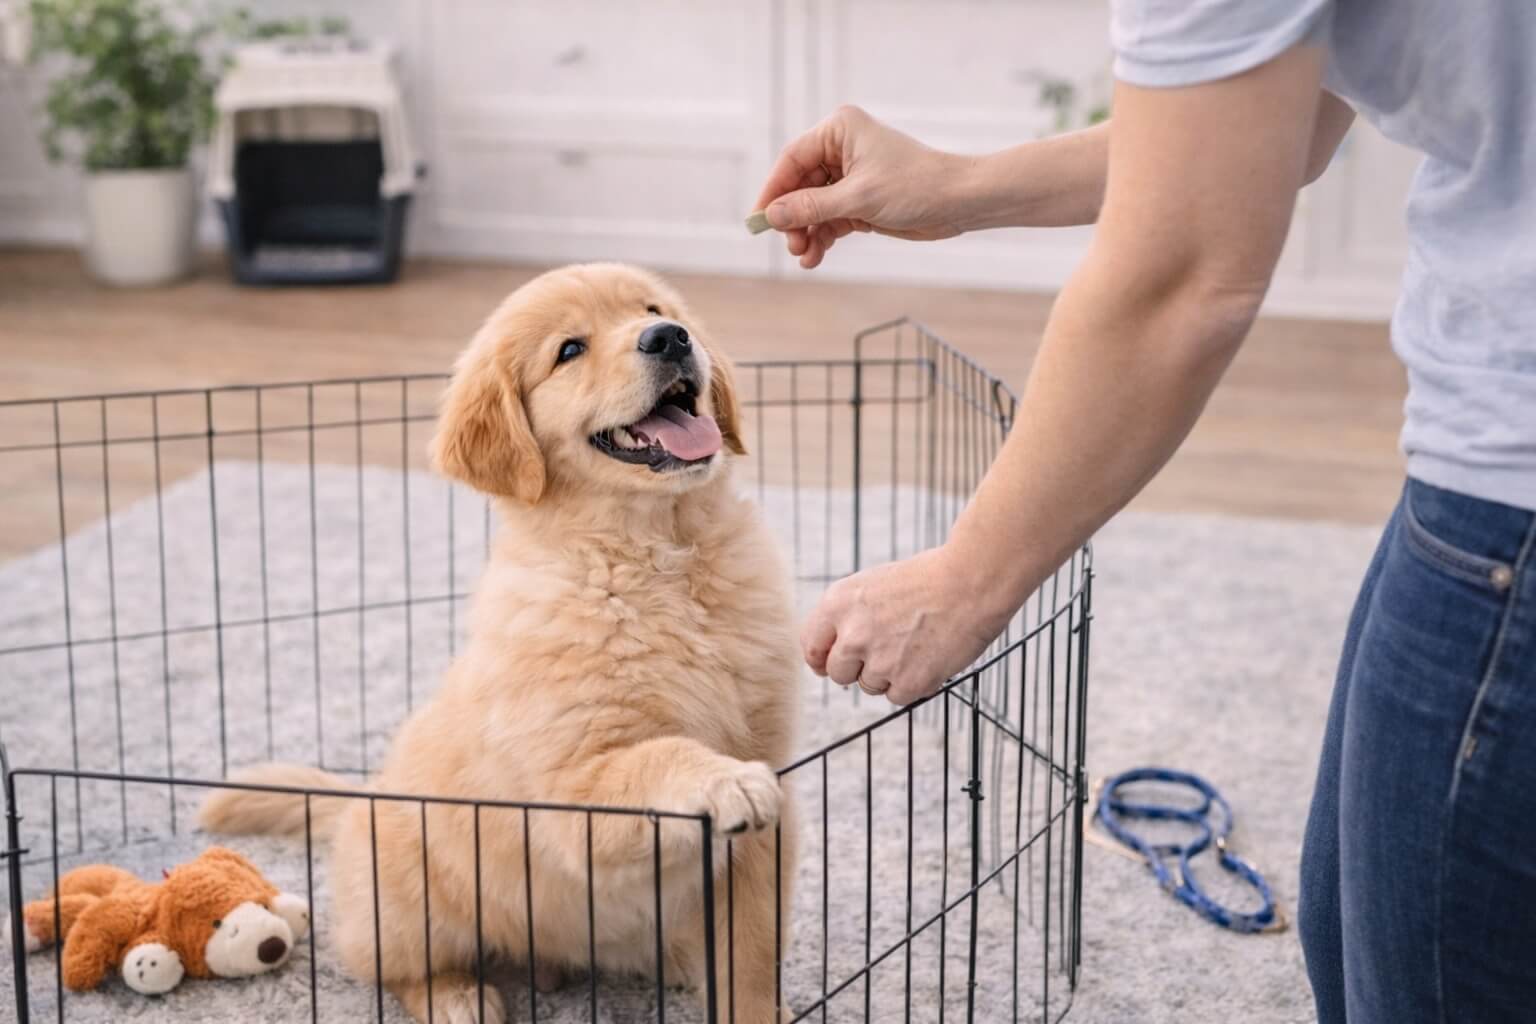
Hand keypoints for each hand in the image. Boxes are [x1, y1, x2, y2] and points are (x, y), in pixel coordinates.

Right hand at [752, 105, 974, 268]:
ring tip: (805, 256)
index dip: (773, 191)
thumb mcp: (857, 198)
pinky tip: (816, 256)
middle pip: (799, 186)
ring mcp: (850, 176)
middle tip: (791, 244)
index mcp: (839, 130)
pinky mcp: (860, 200)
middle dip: (793, 218)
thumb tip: (771, 215)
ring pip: (813, 206)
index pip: (792, 160)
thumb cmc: (915, 185)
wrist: (958, 202)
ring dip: (806, 232)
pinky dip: (822, 237)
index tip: (759, 220)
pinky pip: (829, 219)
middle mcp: (841, 149)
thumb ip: (811, 207)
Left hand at [800, 546, 1003, 705]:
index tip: (832, 662)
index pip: (811, 647)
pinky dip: (914, 683)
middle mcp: (852, 634)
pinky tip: (930, 656)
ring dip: (889, 674)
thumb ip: (846, 617)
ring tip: (916, 644)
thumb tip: (831, 652)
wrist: (971, 582)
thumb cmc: (926, 579)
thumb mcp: (872, 585)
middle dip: (857, 668)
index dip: (823, 658)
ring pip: (870, 686)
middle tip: (887, 650)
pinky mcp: (907, 682)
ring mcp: (879, 661)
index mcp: (837, 603)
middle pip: (838, 673)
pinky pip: (898, 696)